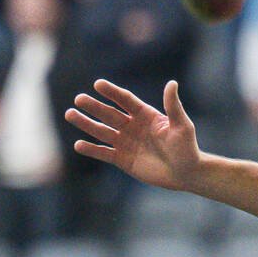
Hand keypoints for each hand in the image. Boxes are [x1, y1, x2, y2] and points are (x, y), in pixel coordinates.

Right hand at [68, 79, 202, 190]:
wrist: (186, 173)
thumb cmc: (187, 148)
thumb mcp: (182, 125)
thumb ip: (173, 106)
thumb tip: (172, 83)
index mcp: (145, 114)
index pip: (125, 100)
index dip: (112, 92)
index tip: (98, 84)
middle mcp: (132, 126)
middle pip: (109, 114)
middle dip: (94, 107)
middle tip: (78, 99)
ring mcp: (126, 143)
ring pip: (102, 131)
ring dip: (86, 124)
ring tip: (70, 115)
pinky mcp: (123, 160)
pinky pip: (104, 153)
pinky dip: (92, 149)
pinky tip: (78, 144)